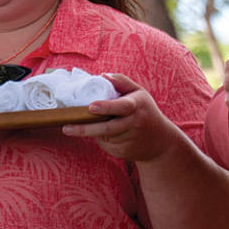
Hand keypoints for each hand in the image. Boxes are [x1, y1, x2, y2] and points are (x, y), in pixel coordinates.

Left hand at [61, 74, 181, 161]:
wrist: (161, 142)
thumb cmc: (146, 111)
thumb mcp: (139, 92)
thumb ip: (121, 81)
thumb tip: (102, 75)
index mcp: (137, 106)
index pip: (121, 106)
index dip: (106, 107)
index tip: (91, 107)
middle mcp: (134, 124)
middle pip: (107, 128)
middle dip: (85, 129)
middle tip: (66, 127)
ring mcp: (129, 140)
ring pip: (103, 137)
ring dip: (92, 132)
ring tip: (85, 125)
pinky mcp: (123, 152)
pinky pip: (105, 145)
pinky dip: (100, 139)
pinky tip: (105, 134)